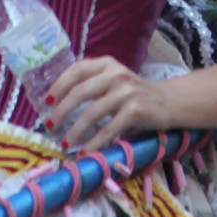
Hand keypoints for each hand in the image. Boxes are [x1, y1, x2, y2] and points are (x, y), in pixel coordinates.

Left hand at [41, 57, 167, 150]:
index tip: (46, 102)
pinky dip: (94, 143)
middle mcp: (116, 74)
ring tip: (66, 143)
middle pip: (80, 92)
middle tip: (50, 126)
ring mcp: (126, 92)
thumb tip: (58, 105)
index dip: (59, 86)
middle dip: (61, 111)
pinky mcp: (135, 111)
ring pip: (92, 113)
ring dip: (75, 131)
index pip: (77, 70)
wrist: (169, 102)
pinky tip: (85, 152)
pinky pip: (108, 129)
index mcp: (107, 64)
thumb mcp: (114, 81)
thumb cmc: (135, 94)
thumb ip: (93, 85)